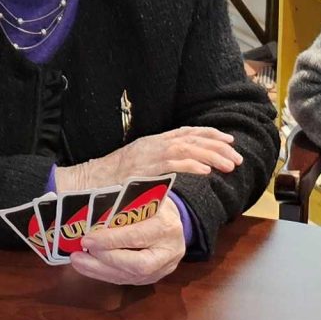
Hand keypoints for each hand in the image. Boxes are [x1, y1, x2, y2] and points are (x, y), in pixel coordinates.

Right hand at [58, 126, 243, 192]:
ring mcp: (147, 155)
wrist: (83, 185)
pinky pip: (172, 165)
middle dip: (217, 146)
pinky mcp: (143, 169)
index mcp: (152, 142)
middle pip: (191, 139)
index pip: (186, 133)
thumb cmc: (108, 183)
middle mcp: (152, 144)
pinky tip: (207, 171)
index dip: (209, 135)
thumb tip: (175, 170)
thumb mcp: (137, 169)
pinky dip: (191, 166)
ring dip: (211, 156)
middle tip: (237, 156)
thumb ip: (156, 166)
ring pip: (187, 150)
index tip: (228, 141)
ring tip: (230, 165)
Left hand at [70, 202, 186, 287]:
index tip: (87, 239)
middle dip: (105, 260)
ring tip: (77, 261)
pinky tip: (86, 267)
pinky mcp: (151, 278)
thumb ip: (124, 202)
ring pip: (129, 276)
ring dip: (99, 270)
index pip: (138, 237)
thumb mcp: (143, 195)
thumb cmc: (154, 204)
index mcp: (166, 226)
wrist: (175, 222)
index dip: (111, 240)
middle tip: (79, 254)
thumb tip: (92, 206)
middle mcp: (168, 251)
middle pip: (138, 265)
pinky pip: (125, 279)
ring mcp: (161, 268)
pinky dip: (103, 274)